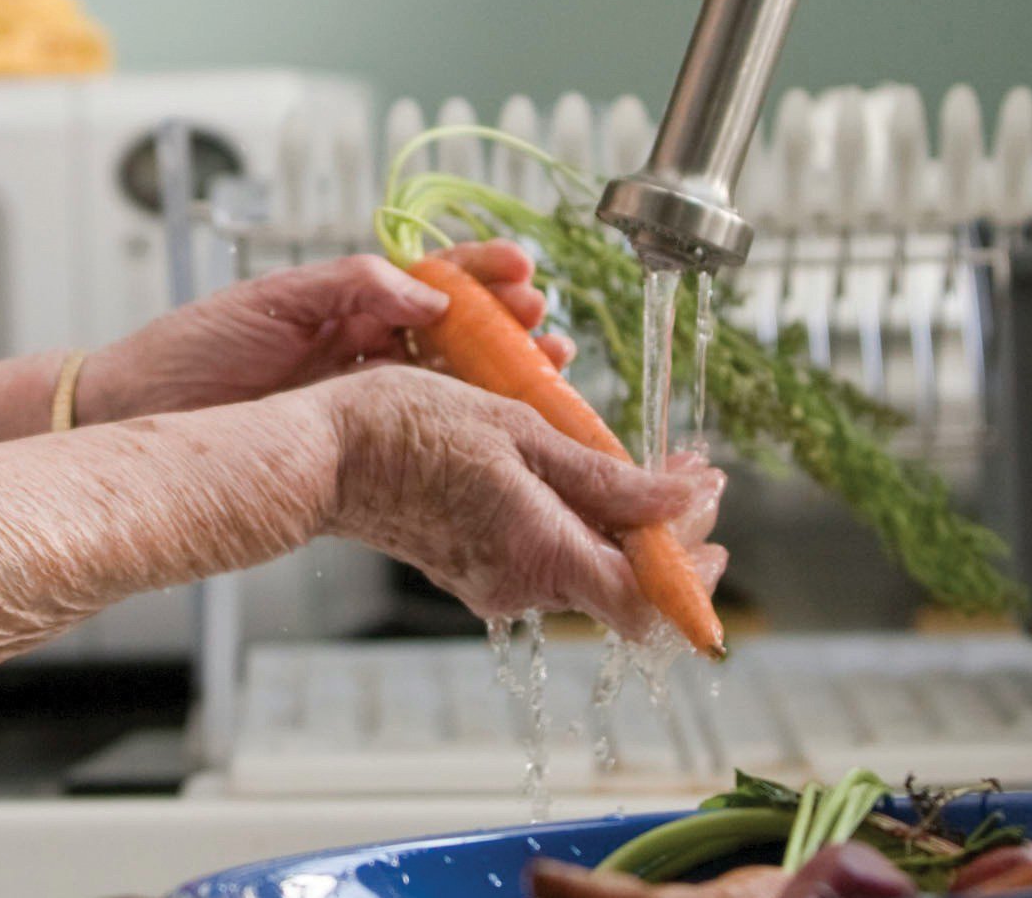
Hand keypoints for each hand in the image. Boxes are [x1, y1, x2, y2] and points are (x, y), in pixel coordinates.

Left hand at [82, 242, 573, 421]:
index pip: (429, 280)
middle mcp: (359, 348)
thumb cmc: (188, 351)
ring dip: (499, 377)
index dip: (480, 275)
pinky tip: (496, 429)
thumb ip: (350, 287)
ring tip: (545, 372)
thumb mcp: (270, 302)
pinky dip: (462, 428)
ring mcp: (358, 397)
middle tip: (547, 330)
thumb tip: (426, 291)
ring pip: (447, 384)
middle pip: (454, 333)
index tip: (523, 272)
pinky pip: (417, 433)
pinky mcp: (349, 443)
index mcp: (343, 303)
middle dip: (508, 328)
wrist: (135, 415)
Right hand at [309, 363, 725, 636]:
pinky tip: (576, 473)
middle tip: (686, 474)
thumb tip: (682, 502)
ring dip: (623, 522)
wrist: (320, 453)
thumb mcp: (519, 431)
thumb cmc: (406, 428)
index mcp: (541, 554)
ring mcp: (494, 582)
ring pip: (586, 566)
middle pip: (623, 583)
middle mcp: (521, 585)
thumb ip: (605, 478)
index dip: (693, 569)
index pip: (647, 602)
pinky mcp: (473, 568)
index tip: (710, 507)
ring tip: (637, 463)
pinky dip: (577, 521)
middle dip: (667, 532)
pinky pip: (546, 554)